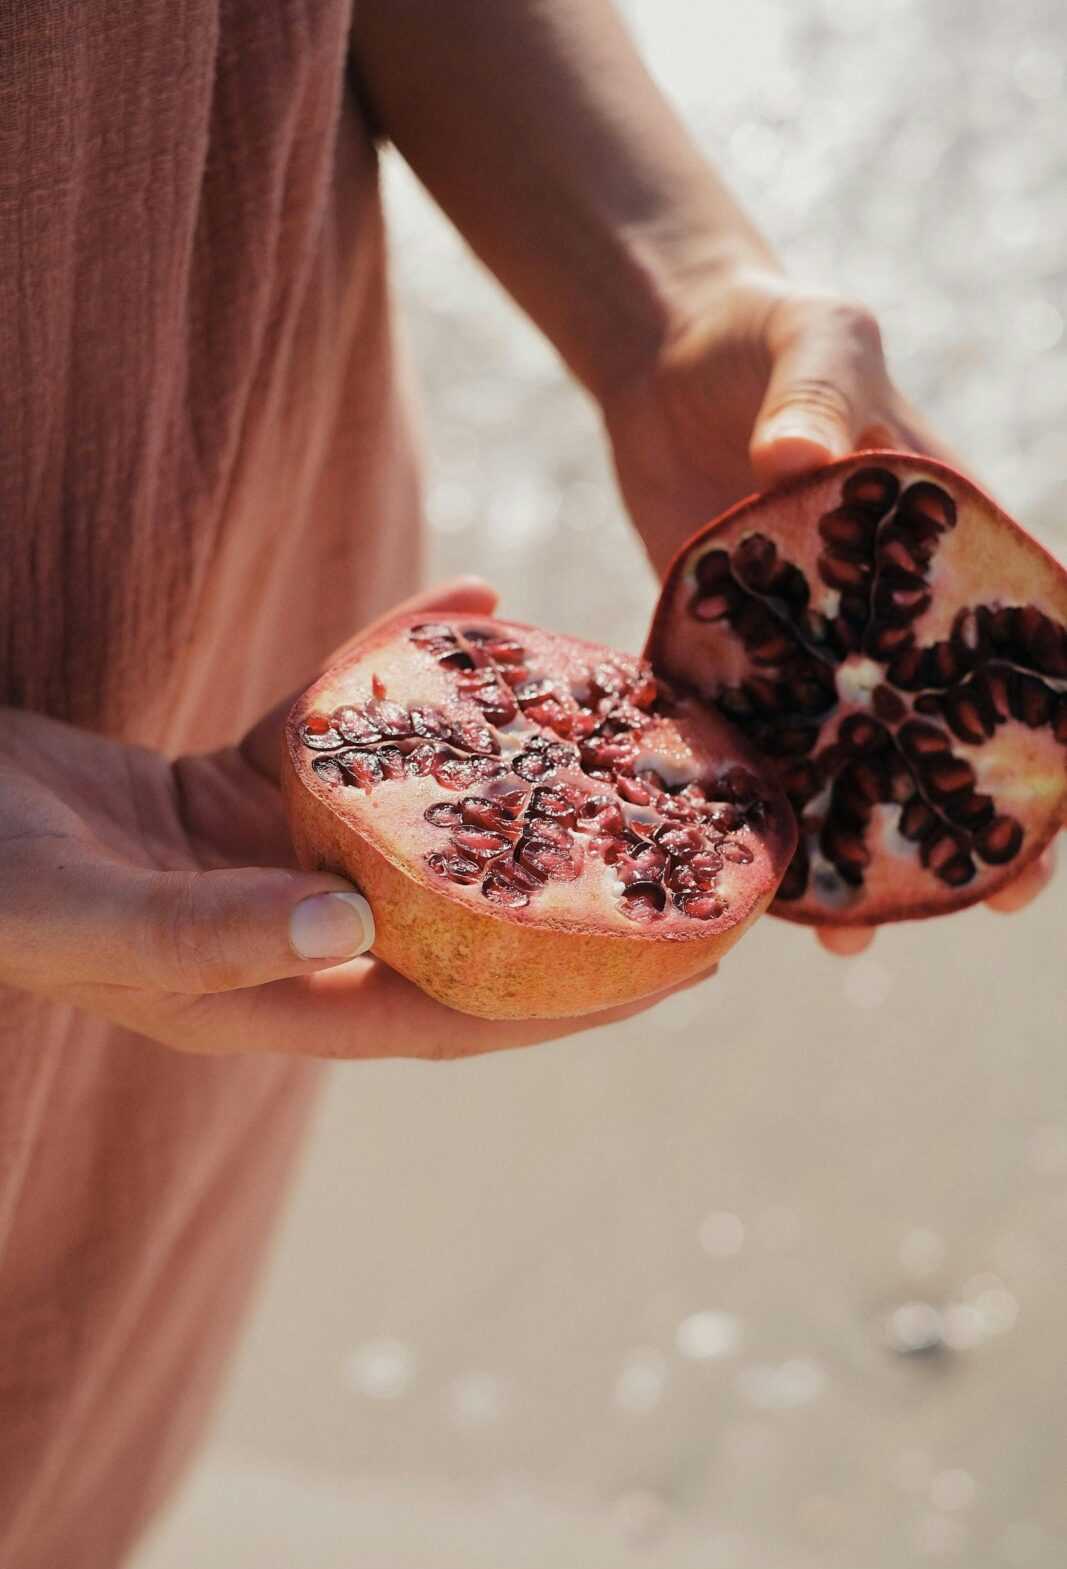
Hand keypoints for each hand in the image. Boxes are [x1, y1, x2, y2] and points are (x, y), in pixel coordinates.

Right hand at [0, 579, 708, 1056]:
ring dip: (503, 772)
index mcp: (272, 999)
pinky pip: (346, 725)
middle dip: (575, 893)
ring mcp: (273, 856)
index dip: (573, 1002)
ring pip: (419, 816)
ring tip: (602, 718)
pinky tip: (465, 602)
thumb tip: (352, 928)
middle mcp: (294, 935)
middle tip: (685, 842)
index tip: (683, 964)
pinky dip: (399, 668)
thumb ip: (209, 929)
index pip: (456, 1017)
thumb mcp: (86, 910)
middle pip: (465, 922)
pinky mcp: (244, 784)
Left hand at [600, 264, 1056, 951]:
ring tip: (850, 929)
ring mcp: (817, 647)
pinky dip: (763, 802)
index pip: (1033, 645)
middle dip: (978, 820)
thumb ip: (819, 384)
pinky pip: (759, 744)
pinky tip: (751, 866)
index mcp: (954, 545)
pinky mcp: (739, 658)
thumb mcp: (814, 333)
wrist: (664, 356)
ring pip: (856, 761)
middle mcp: (893, 614)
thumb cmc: (766, 333)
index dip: (1062, 729)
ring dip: (863, 842)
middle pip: (953, 730)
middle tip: (986, 906)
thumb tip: (801, 454)